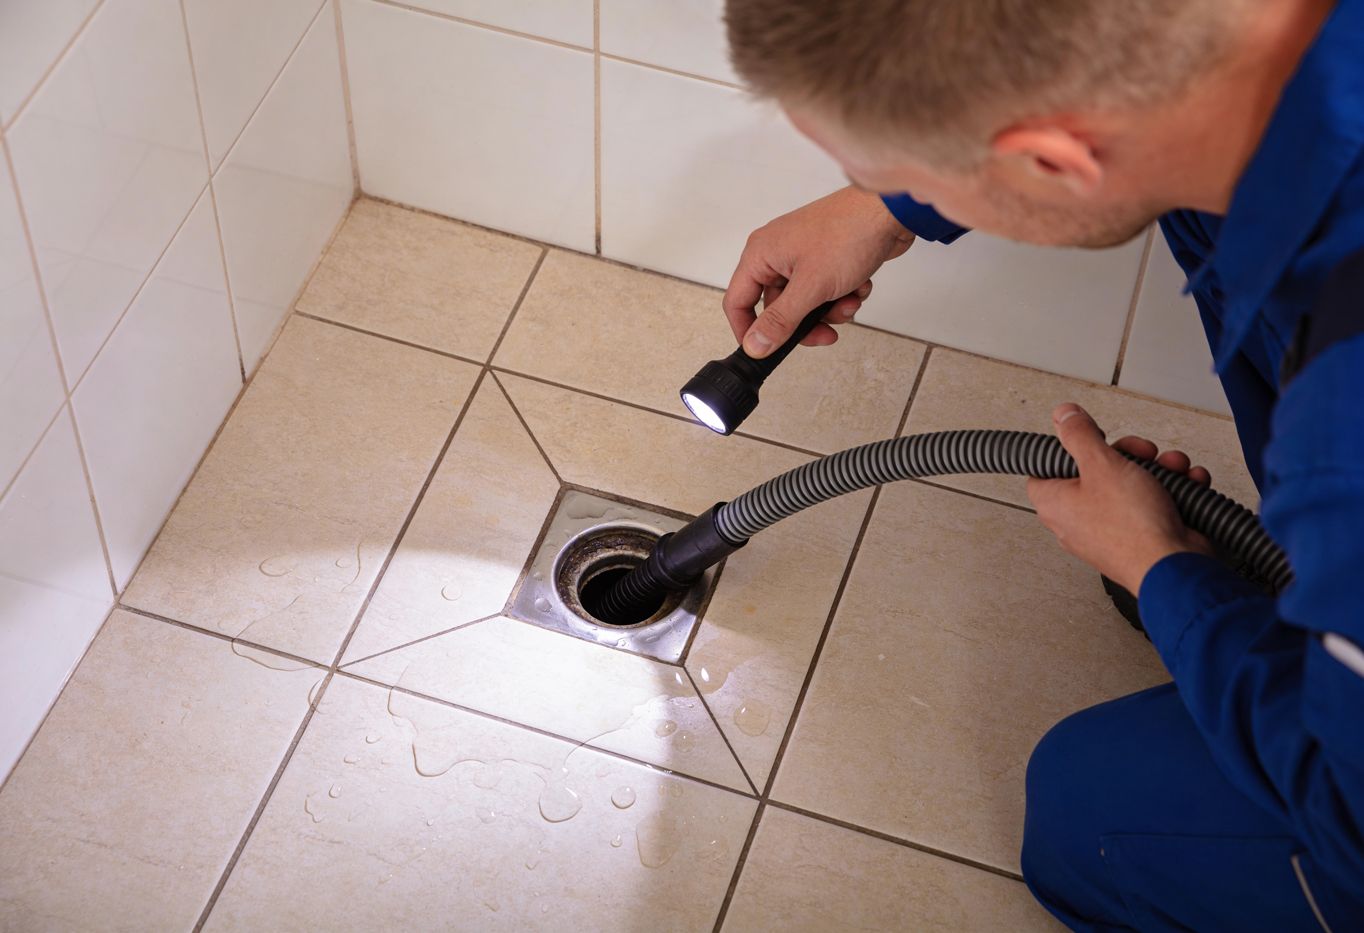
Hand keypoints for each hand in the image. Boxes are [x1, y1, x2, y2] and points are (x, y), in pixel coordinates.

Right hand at [723, 186, 914, 357]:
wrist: (890, 211)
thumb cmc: (849, 232)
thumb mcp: (810, 287)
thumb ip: (780, 320)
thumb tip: (755, 345)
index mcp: (761, 254)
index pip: (737, 302)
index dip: (748, 331)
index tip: (764, 352)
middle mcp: (777, 254)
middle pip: (777, 308)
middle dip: (806, 323)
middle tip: (825, 333)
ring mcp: (802, 256)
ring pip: (805, 304)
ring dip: (830, 311)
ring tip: (850, 301)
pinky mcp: (825, 260)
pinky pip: (825, 292)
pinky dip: (843, 296)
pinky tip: (859, 286)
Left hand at [1026, 403, 1214, 594]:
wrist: (1174, 566)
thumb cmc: (1133, 527)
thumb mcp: (1101, 464)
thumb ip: (1079, 436)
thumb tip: (1062, 415)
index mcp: (1055, 503)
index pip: (1046, 467)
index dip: (1068, 449)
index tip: (1089, 438)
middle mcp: (1077, 519)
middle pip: (1096, 470)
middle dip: (1128, 454)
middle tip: (1141, 452)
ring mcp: (1110, 528)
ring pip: (1130, 483)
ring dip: (1157, 468)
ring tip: (1171, 467)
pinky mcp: (1141, 534)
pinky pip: (1152, 503)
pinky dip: (1172, 489)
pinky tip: (1187, 482)